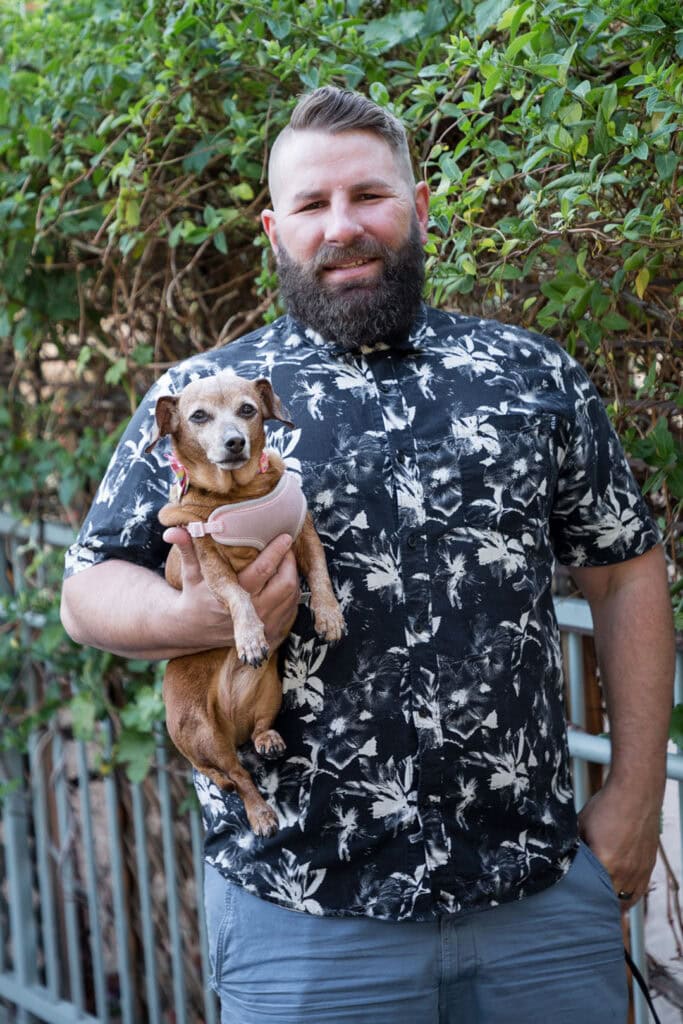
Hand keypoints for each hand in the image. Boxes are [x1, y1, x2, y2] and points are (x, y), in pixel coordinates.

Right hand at [162, 528, 299, 648]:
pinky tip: (284, 579)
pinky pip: (293, 608)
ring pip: (292, 596)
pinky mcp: (273, 633)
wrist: (194, 629)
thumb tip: (172, 531)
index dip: (276, 552)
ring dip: (293, 575)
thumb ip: (187, 550)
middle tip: (287, 547)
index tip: (285, 536)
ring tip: (286, 560)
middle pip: (285, 584)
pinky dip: (292, 592)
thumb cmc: (194, 595)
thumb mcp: (190, 573)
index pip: (262, 571)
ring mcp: (264, 626)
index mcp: (232, 596)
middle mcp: (251, 613)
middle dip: (289, 562)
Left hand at [578, 779, 660, 910]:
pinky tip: (619, 897)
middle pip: (609, 901)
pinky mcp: (648, 866)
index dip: (581, 901)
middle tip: (583, 908)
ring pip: (626, 900)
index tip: (572, 904)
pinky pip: (639, 891)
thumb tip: (563, 859)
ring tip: (599, 907)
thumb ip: (575, 848)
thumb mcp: (581, 826)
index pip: (591, 894)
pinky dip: (629, 896)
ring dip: (614, 904)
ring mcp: (640, 871)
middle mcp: (625, 872)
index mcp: (606, 864)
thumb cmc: (606, 806)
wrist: (635, 792)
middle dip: (596, 905)